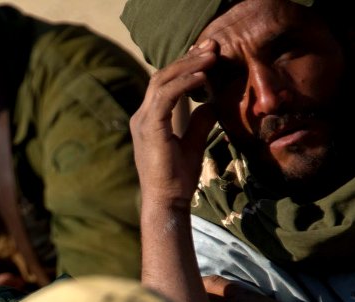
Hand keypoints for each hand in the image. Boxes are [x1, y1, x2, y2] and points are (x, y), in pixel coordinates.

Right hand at [130, 39, 218, 209]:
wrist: (167, 201)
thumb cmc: (177, 179)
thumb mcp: (193, 143)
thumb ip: (199, 122)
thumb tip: (211, 104)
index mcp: (149, 119)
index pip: (164, 83)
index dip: (185, 66)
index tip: (208, 54)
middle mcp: (142, 116)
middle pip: (162, 76)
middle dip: (188, 58)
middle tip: (212, 46)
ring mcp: (143, 121)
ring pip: (162, 80)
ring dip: (188, 66)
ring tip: (211, 57)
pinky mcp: (150, 127)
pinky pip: (166, 95)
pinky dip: (184, 83)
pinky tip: (203, 77)